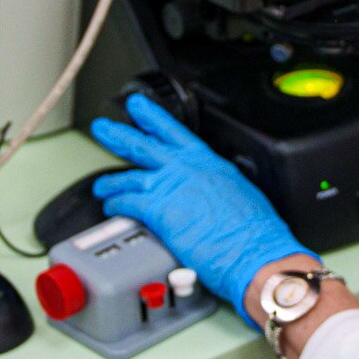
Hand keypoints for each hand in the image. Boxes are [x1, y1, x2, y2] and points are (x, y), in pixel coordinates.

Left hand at [90, 94, 311, 327]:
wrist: (255, 252)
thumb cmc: (256, 232)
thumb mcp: (242, 193)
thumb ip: (218, 187)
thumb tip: (211, 193)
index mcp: (210, 163)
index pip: (175, 132)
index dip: (152, 117)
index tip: (138, 107)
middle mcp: (188, 169)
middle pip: (144, 146)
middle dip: (119, 135)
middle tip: (103, 128)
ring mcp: (172, 187)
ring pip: (130, 177)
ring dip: (111, 181)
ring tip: (102, 186)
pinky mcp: (159, 211)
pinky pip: (127, 203)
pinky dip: (116, 205)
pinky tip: (112, 208)